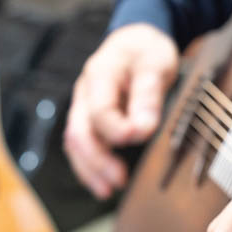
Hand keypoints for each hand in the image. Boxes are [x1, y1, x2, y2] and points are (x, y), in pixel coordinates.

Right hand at [64, 23, 178, 198]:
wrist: (137, 41)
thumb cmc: (147, 52)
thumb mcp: (155, 64)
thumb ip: (148, 95)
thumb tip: (143, 129)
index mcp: (99, 75)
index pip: (99, 110)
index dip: (116, 129)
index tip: (138, 137)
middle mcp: (85, 93)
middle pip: (79, 132)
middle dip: (97, 160)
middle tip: (119, 180)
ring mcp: (84, 108)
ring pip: (76, 143)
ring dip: (90, 170)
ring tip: (108, 190)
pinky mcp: (91, 120)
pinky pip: (82, 146)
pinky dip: (90, 167)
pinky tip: (103, 184)